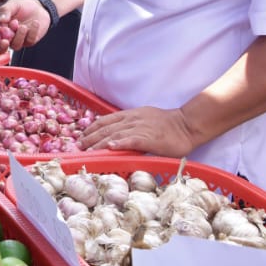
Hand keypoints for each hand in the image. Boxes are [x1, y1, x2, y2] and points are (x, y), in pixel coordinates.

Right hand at [0, 0, 49, 50]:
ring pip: (15, 46)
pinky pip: (29, 41)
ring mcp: (18, 40)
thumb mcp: (12, 4)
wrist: (39, 6)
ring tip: (23, 26)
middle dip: (1, 46)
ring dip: (18, 36)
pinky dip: (32, 31)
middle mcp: (6, 36)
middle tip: (4, 41)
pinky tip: (35, 23)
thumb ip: (5, 11)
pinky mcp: (29, 41)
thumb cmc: (22, 6)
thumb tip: (0, 20)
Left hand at [80, 106, 197, 156]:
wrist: (187, 124)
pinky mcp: (150, 137)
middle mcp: (132, 119)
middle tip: (78, 147)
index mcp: (130, 115)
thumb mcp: (144, 120)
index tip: (81, 136)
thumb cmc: (166, 125)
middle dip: (91, 137)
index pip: (105, 120)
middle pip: (106, 128)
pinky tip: (111, 147)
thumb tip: (115, 135)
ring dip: (99, 142)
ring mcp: (141, 127)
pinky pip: (133, 140)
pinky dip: (121, 143)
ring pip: (116, 134)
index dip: (91, 128)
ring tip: (88, 150)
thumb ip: (130, 126)